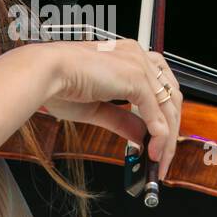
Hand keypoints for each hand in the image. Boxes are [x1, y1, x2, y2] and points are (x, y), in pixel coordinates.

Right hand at [36, 38, 181, 172]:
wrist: (45, 74)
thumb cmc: (60, 84)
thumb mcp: (98, 109)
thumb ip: (123, 120)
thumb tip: (142, 135)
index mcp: (128, 57)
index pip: (160, 87)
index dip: (164, 116)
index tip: (159, 140)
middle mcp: (137, 56)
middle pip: (170, 96)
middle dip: (171, 130)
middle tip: (163, 157)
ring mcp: (138, 64)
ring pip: (168, 105)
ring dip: (167, 137)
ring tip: (159, 160)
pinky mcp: (135, 77)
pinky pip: (156, 110)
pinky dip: (158, 133)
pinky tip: (153, 149)